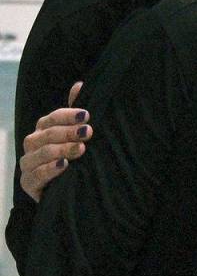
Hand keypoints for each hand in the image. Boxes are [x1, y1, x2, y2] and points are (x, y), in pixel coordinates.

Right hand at [19, 82, 91, 201]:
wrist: (72, 190)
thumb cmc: (77, 157)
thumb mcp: (81, 135)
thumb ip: (78, 113)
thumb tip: (79, 85)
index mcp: (45, 129)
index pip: (52, 118)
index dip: (68, 116)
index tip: (87, 116)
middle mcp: (33, 144)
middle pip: (47, 134)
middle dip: (69, 132)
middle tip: (88, 133)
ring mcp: (29, 163)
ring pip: (41, 153)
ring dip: (62, 149)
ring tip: (81, 149)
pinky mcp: (28, 184)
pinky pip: (35, 175)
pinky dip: (49, 169)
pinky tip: (64, 165)